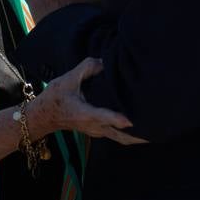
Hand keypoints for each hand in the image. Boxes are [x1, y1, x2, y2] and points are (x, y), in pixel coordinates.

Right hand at [30, 57, 146, 145]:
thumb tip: (104, 61)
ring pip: (120, 138)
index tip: (131, 121)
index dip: (117, 119)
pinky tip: (140, 129)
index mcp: (85, 113)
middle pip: (120, 135)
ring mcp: (96, 131)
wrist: (44, 116)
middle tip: (156, 131)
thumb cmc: (55, 98)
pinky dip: (129, 135)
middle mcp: (94, 126)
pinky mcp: (98, 131)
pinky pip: (116, 136)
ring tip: (155, 133)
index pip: (103, 117)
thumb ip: (86, 68)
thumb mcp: (68, 79)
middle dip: (137, 136)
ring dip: (136, 138)